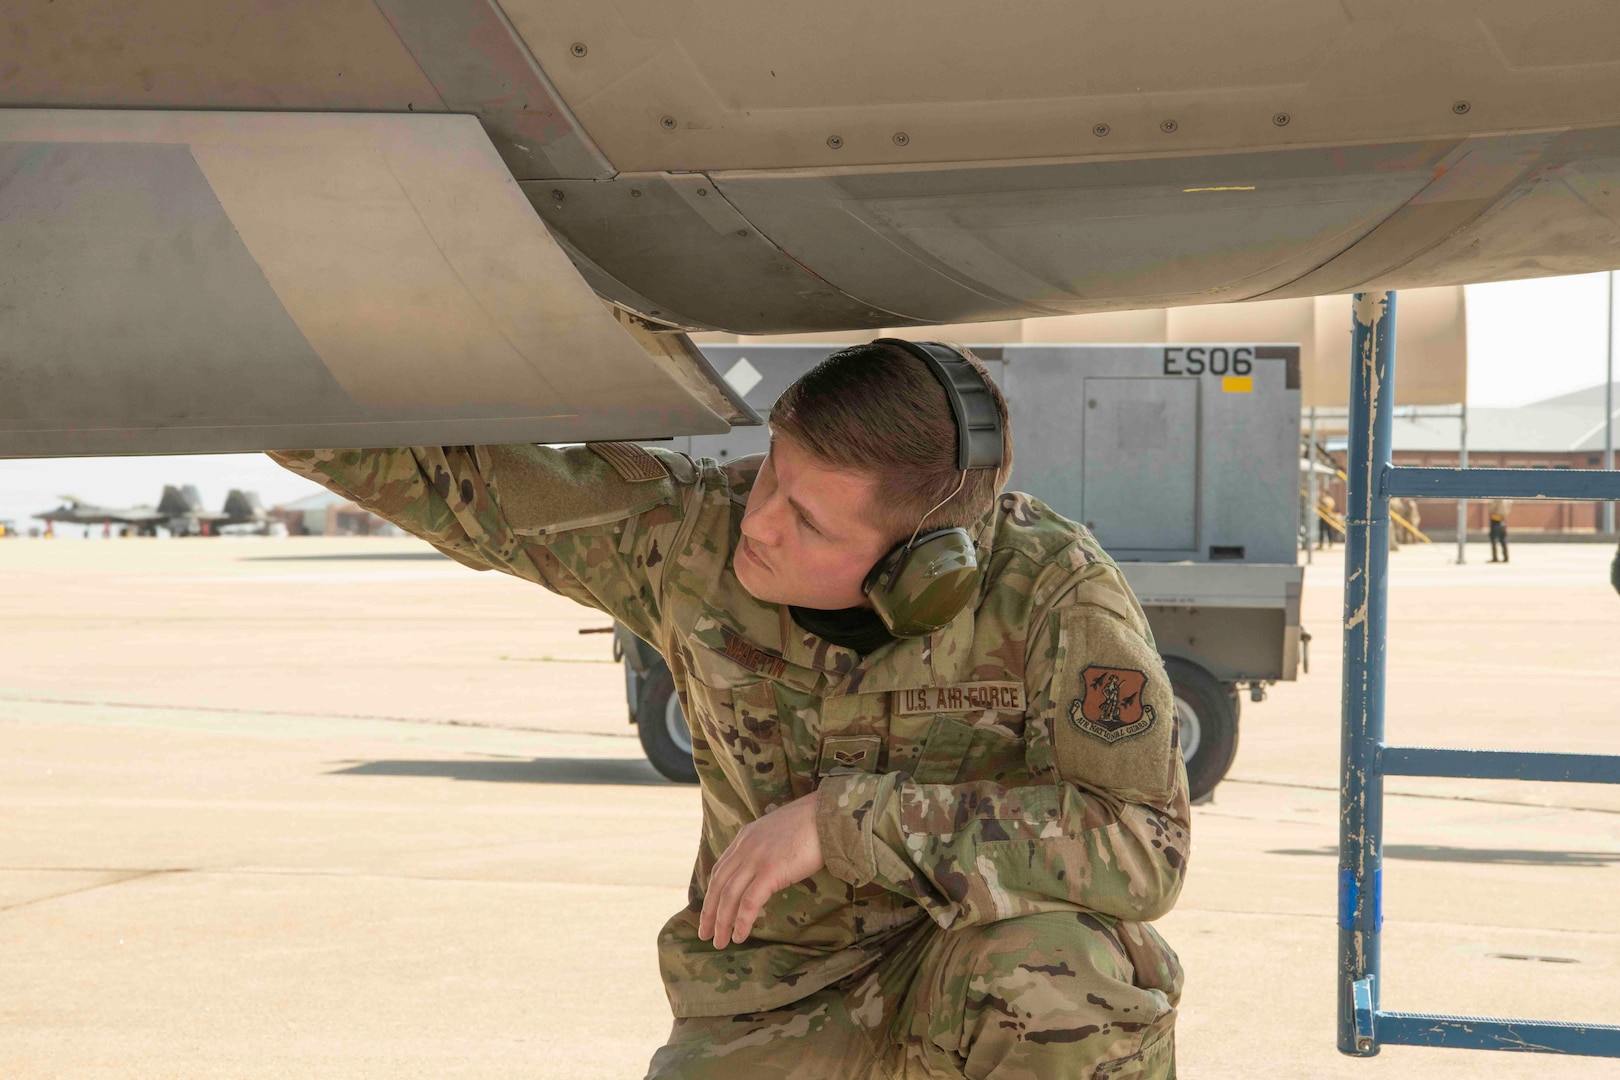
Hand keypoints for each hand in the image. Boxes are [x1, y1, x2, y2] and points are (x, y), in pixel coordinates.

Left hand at [699, 792, 824, 948]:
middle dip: (709, 912)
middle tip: (704, 934)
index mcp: (745, 838)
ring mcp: (756, 859)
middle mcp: (745, 848)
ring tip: (720, 942)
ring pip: (729, 896)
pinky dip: (742, 921)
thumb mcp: (778, 831)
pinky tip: (740, 936)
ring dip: (722, 922)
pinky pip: (749, 901)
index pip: (719, 870)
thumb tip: (769, 866)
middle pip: (718, 885)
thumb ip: (767, 847)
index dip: (711, 893)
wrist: (827, 815)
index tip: (708, 912)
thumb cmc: (811, 824)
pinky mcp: (770, 871)